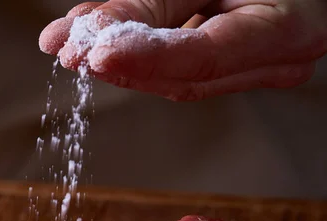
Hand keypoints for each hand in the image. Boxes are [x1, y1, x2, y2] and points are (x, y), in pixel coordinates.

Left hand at [39, 0, 326, 100]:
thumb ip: (153, 4)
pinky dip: (134, 55)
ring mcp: (253, 69)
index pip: (204, 58)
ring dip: (116, 62)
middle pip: (182, 77)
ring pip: (173, 78)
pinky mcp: (229, 67)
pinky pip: (176, 69)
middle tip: (69, 49)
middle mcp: (274, 61)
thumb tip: (89, 34)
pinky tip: (96, 43)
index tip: (97, 55)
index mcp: (285, 31)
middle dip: (118, 64)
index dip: (146, 59)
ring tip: (70, 44)